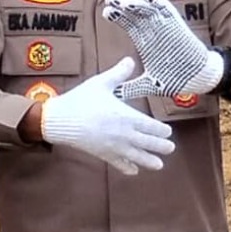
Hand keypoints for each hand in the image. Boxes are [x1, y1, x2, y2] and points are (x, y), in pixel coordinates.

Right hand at [34, 59, 176, 175]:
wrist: (60, 120)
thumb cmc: (82, 100)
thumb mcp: (101, 83)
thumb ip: (118, 73)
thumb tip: (131, 60)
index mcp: (127, 117)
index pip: (151, 126)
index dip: (162, 130)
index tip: (168, 131)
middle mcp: (124, 134)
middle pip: (149, 143)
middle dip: (162, 146)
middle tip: (170, 148)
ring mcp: (114, 146)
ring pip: (137, 157)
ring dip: (149, 161)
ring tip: (159, 165)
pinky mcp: (103, 154)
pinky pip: (119, 164)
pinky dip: (128, 168)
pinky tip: (134, 171)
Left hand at [104, 0, 226, 99]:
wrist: (199, 78)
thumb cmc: (175, 79)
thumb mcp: (149, 84)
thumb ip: (131, 88)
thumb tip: (113, 96)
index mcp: (145, 41)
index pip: (128, 24)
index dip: (117, 16)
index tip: (105, 13)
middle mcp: (153, 31)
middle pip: (135, 13)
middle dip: (123, 6)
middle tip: (110, 0)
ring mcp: (166, 27)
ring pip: (149, 10)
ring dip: (138, 3)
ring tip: (126, 1)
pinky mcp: (179, 27)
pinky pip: (169, 13)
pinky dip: (160, 5)